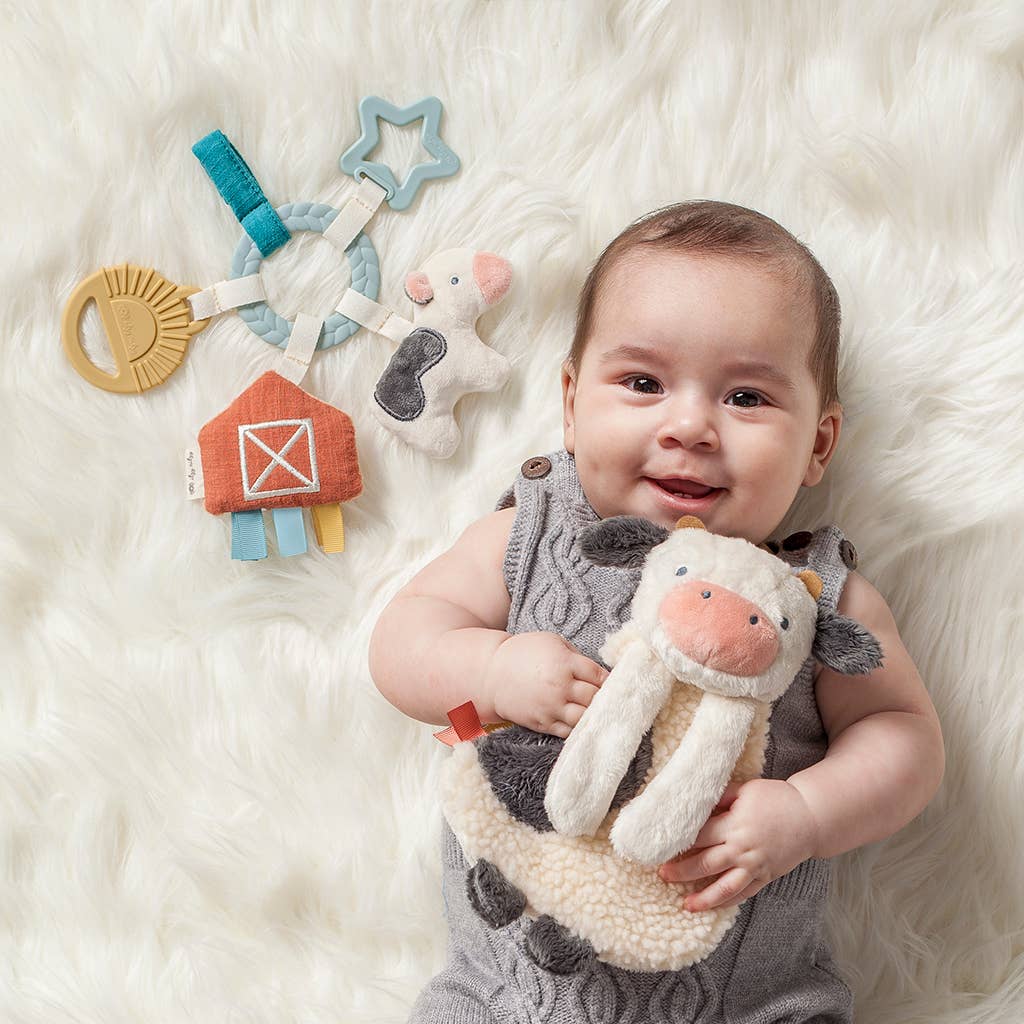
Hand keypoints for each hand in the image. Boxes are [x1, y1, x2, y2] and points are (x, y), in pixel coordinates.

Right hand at [484, 631, 608, 737]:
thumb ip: (576, 655)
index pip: (599, 676)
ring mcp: (551, 707)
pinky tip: (583, 723)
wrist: (491, 673)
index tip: (616, 682)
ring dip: (594, 715)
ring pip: (585, 718)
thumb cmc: (523, 652)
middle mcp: (560, 686)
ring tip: (599, 713)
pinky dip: (579, 729)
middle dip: (605, 698)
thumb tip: (598, 672)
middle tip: (611, 698)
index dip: (611, 680)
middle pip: (595, 698)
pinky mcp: (542, 723)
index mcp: (564, 662)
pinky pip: (568, 731)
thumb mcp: (552, 642)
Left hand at [657, 778, 820, 912]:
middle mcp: (742, 849)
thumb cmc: (776, 798)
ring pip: (724, 888)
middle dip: (681, 871)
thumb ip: (720, 797)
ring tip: (685, 904)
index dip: (678, 843)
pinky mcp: (765, 876)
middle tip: (663, 874)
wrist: (810, 817)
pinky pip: (743, 893)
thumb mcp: (745, 790)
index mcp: (734, 825)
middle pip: (705, 864)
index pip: (699, 837)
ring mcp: (755, 866)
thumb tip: (695, 801)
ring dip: (703, 898)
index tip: (661, 847)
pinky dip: (727, 902)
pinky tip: (712, 906)